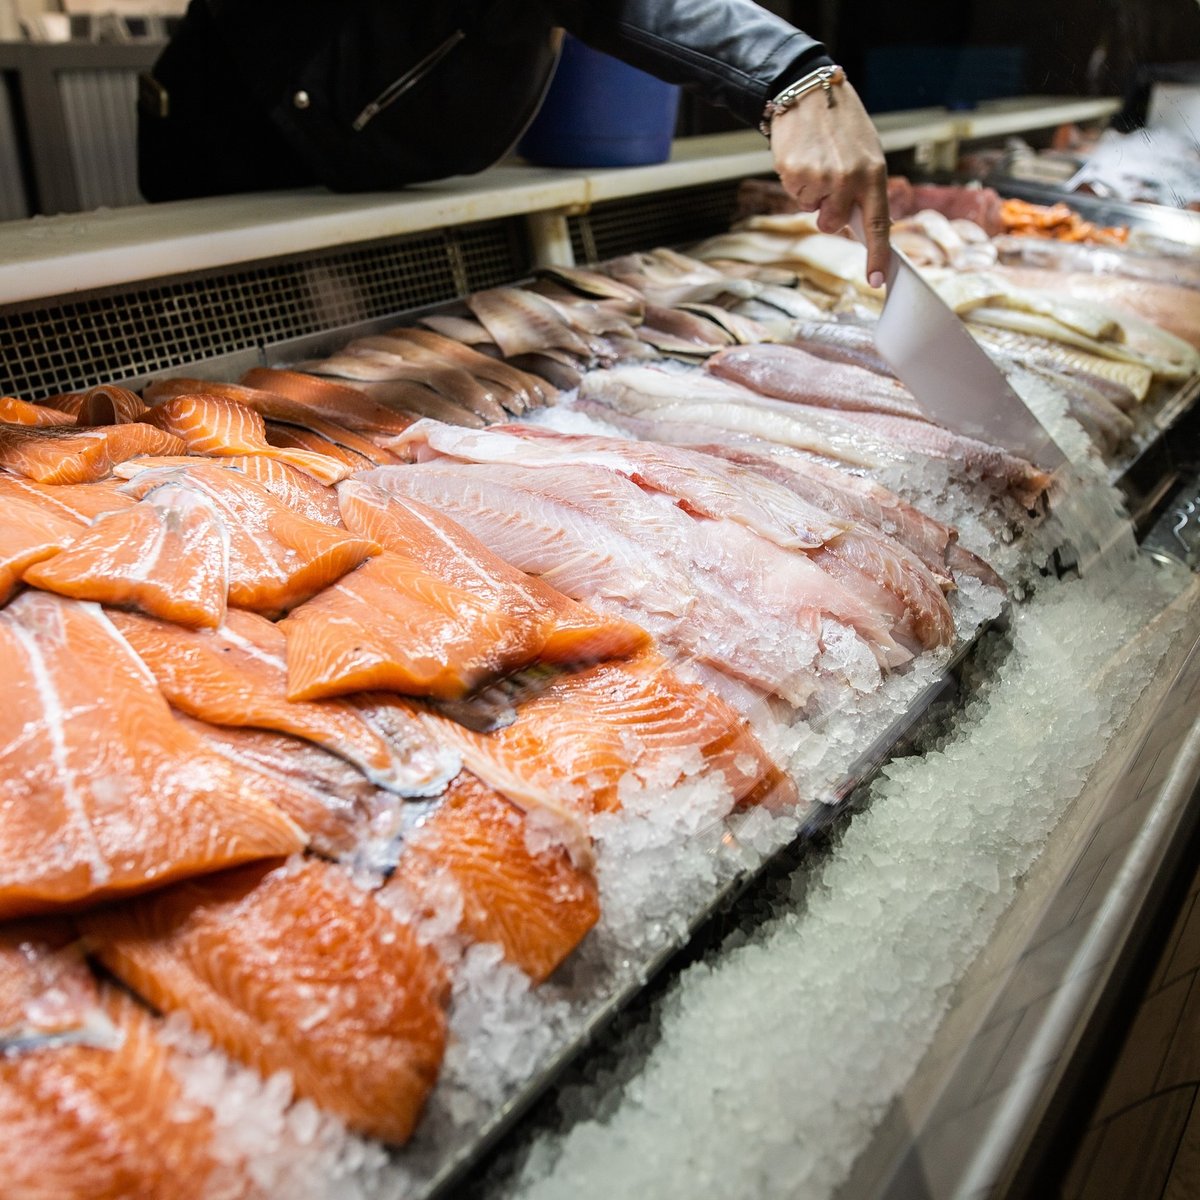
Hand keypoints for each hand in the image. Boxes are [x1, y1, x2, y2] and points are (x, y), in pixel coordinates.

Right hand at [769, 78, 890, 287]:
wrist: (809, 90)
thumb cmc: (840, 125)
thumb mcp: (865, 153)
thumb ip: (865, 188)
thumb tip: (862, 226)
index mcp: (873, 173)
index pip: (878, 224)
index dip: (877, 256)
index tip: (877, 281)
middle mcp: (848, 178)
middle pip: (833, 223)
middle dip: (827, 212)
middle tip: (828, 182)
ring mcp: (820, 177)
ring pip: (811, 208)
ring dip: (811, 192)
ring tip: (816, 160)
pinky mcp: (794, 173)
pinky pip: (795, 192)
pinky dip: (796, 179)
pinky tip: (802, 155)